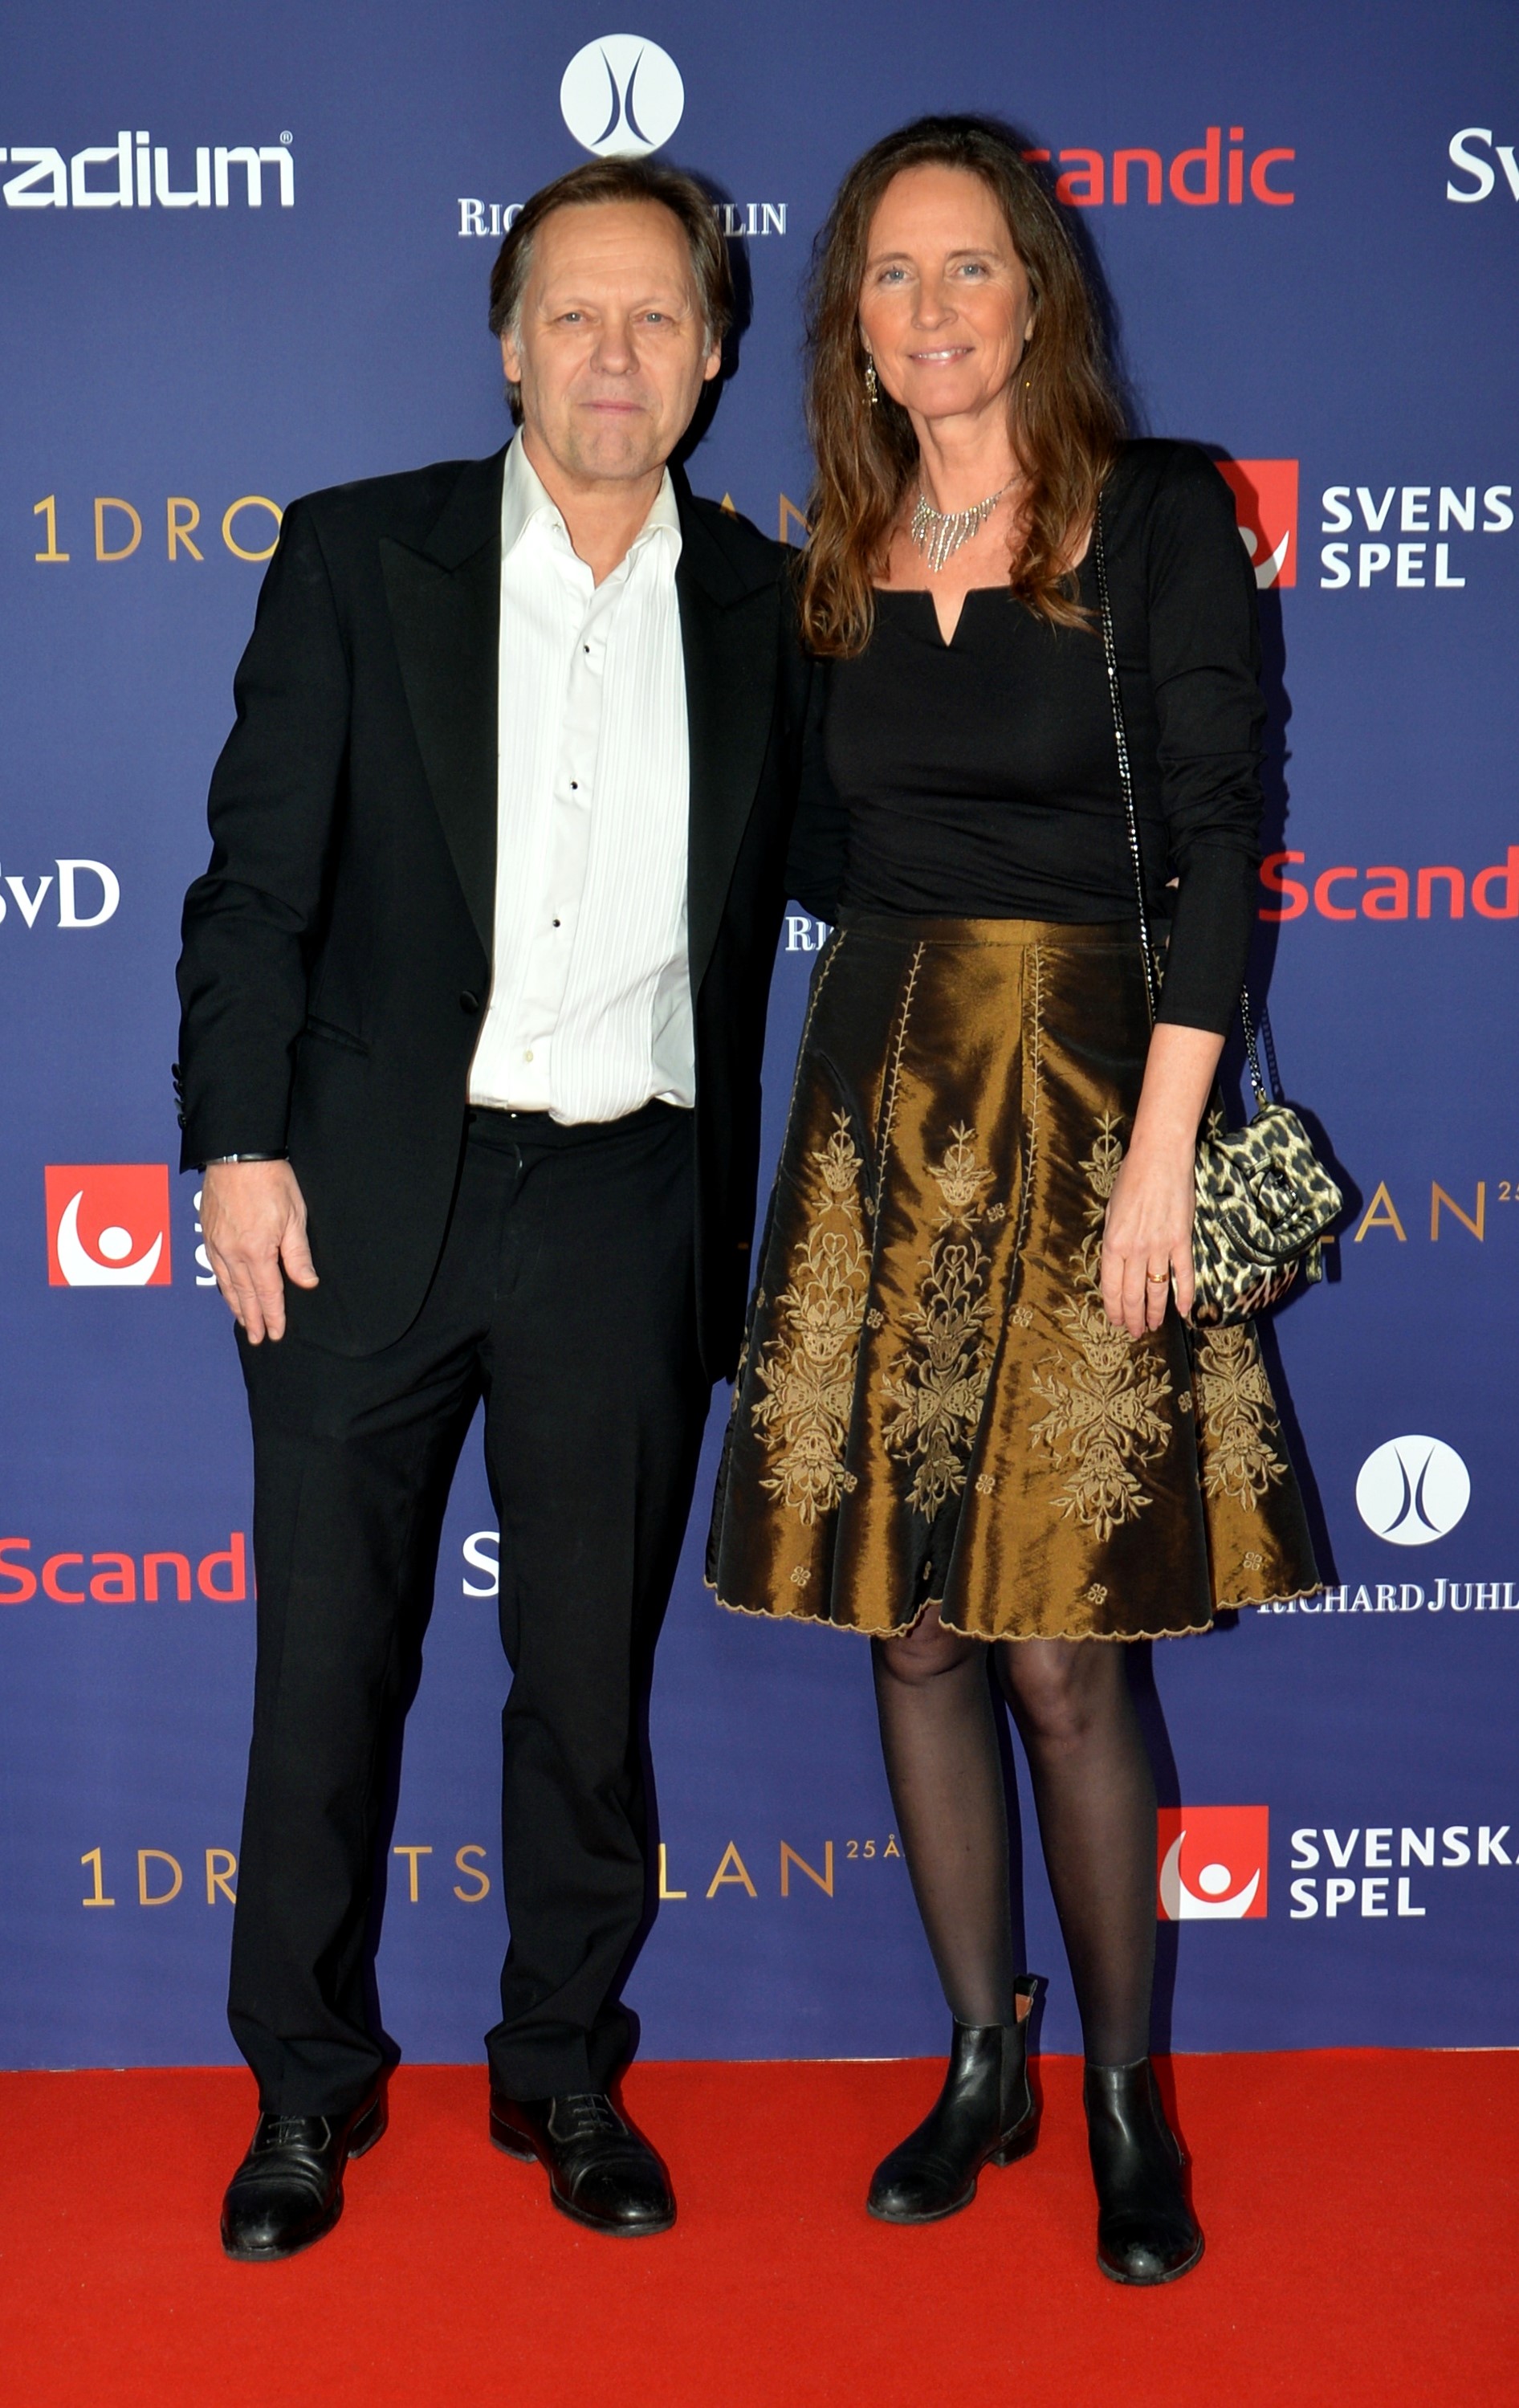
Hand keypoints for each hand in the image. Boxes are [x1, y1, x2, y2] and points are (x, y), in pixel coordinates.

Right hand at [200, 1160, 316, 1343]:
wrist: (237, 1153)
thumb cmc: (271, 1180)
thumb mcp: (295, 1217)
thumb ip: (298, 1254)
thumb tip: (306, 1283)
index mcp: (257, 1251)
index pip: (268, 1292)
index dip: (274, 1315)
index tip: (277, 1333)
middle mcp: (232, 1252)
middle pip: (245, 1294)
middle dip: (253, 1318)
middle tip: (258, 1338)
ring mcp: (216, 1243)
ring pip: (227, 1284)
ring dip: (237, 1305)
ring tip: (243, 1322)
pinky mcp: (208, 1232)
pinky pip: (215, 1267)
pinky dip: (222, 1285)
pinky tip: (227, 1291)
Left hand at [1100, 1136, 1195, 1337]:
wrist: (1160, 1158)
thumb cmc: (1132, 1179)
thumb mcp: (1111, 1210)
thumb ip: (1114, 1239)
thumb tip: (1117, 1263)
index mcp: (1113, 1243)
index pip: (1111, 1287)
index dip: (1114, 1309)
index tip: (1117, 1322)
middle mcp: (1135, 1250)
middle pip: (1133, 1294)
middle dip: (1133, 1318)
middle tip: (1135, 1332)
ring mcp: (1159, 1247)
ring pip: (1157, 1290)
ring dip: (1155, 1312)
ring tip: (1153, 1326)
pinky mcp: (1181, 1240)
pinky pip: (1183, 1274)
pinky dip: (1184, 1294)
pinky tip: (1183, 1311)